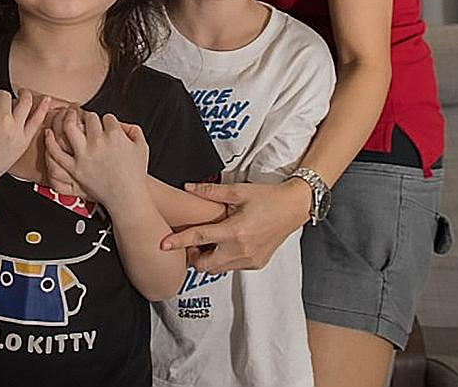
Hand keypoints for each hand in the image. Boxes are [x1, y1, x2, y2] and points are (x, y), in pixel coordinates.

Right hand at [0, 87, 48, 191]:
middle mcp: (3, 118)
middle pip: (5, 96)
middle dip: (0, 97)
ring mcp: (16, 128)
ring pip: (25, 101)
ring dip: (24, 94)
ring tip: (23, 93)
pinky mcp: (24, 140)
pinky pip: (37, 121)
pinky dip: (43, 108)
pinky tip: (48, 100)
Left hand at [45, 110, 147, 207]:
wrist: (127, 197)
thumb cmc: (135, 174)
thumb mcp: (142, 146)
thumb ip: (132, 129)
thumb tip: (119, 123)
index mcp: (114, 136)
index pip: (107, 117)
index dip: (106, 120)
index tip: (105, 125)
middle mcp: (98, 143)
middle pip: (88, 118)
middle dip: (86, 115)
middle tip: (84, 116)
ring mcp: (84, 156)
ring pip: (69, 128)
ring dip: (66, 119)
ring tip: (66, 116)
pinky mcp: (75, 169)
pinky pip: (57, 152)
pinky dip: (50, 141)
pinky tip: (48, 133)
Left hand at [159, 178, 308, 272]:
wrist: (294, 207)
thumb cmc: (268, 197)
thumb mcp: (238, 191)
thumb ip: (211, 192)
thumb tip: (188, 188)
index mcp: (235, 231)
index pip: (199, 238)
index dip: (178, 242)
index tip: (162, 245)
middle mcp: (241, 250)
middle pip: (204, 264)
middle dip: (193, 255)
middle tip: (194, 240)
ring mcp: (249, 260)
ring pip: (217, 269)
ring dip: (208, 258)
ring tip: (211, 240)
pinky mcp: (256, 264)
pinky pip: (231, 267)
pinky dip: (223, 259)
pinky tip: (227, 243)